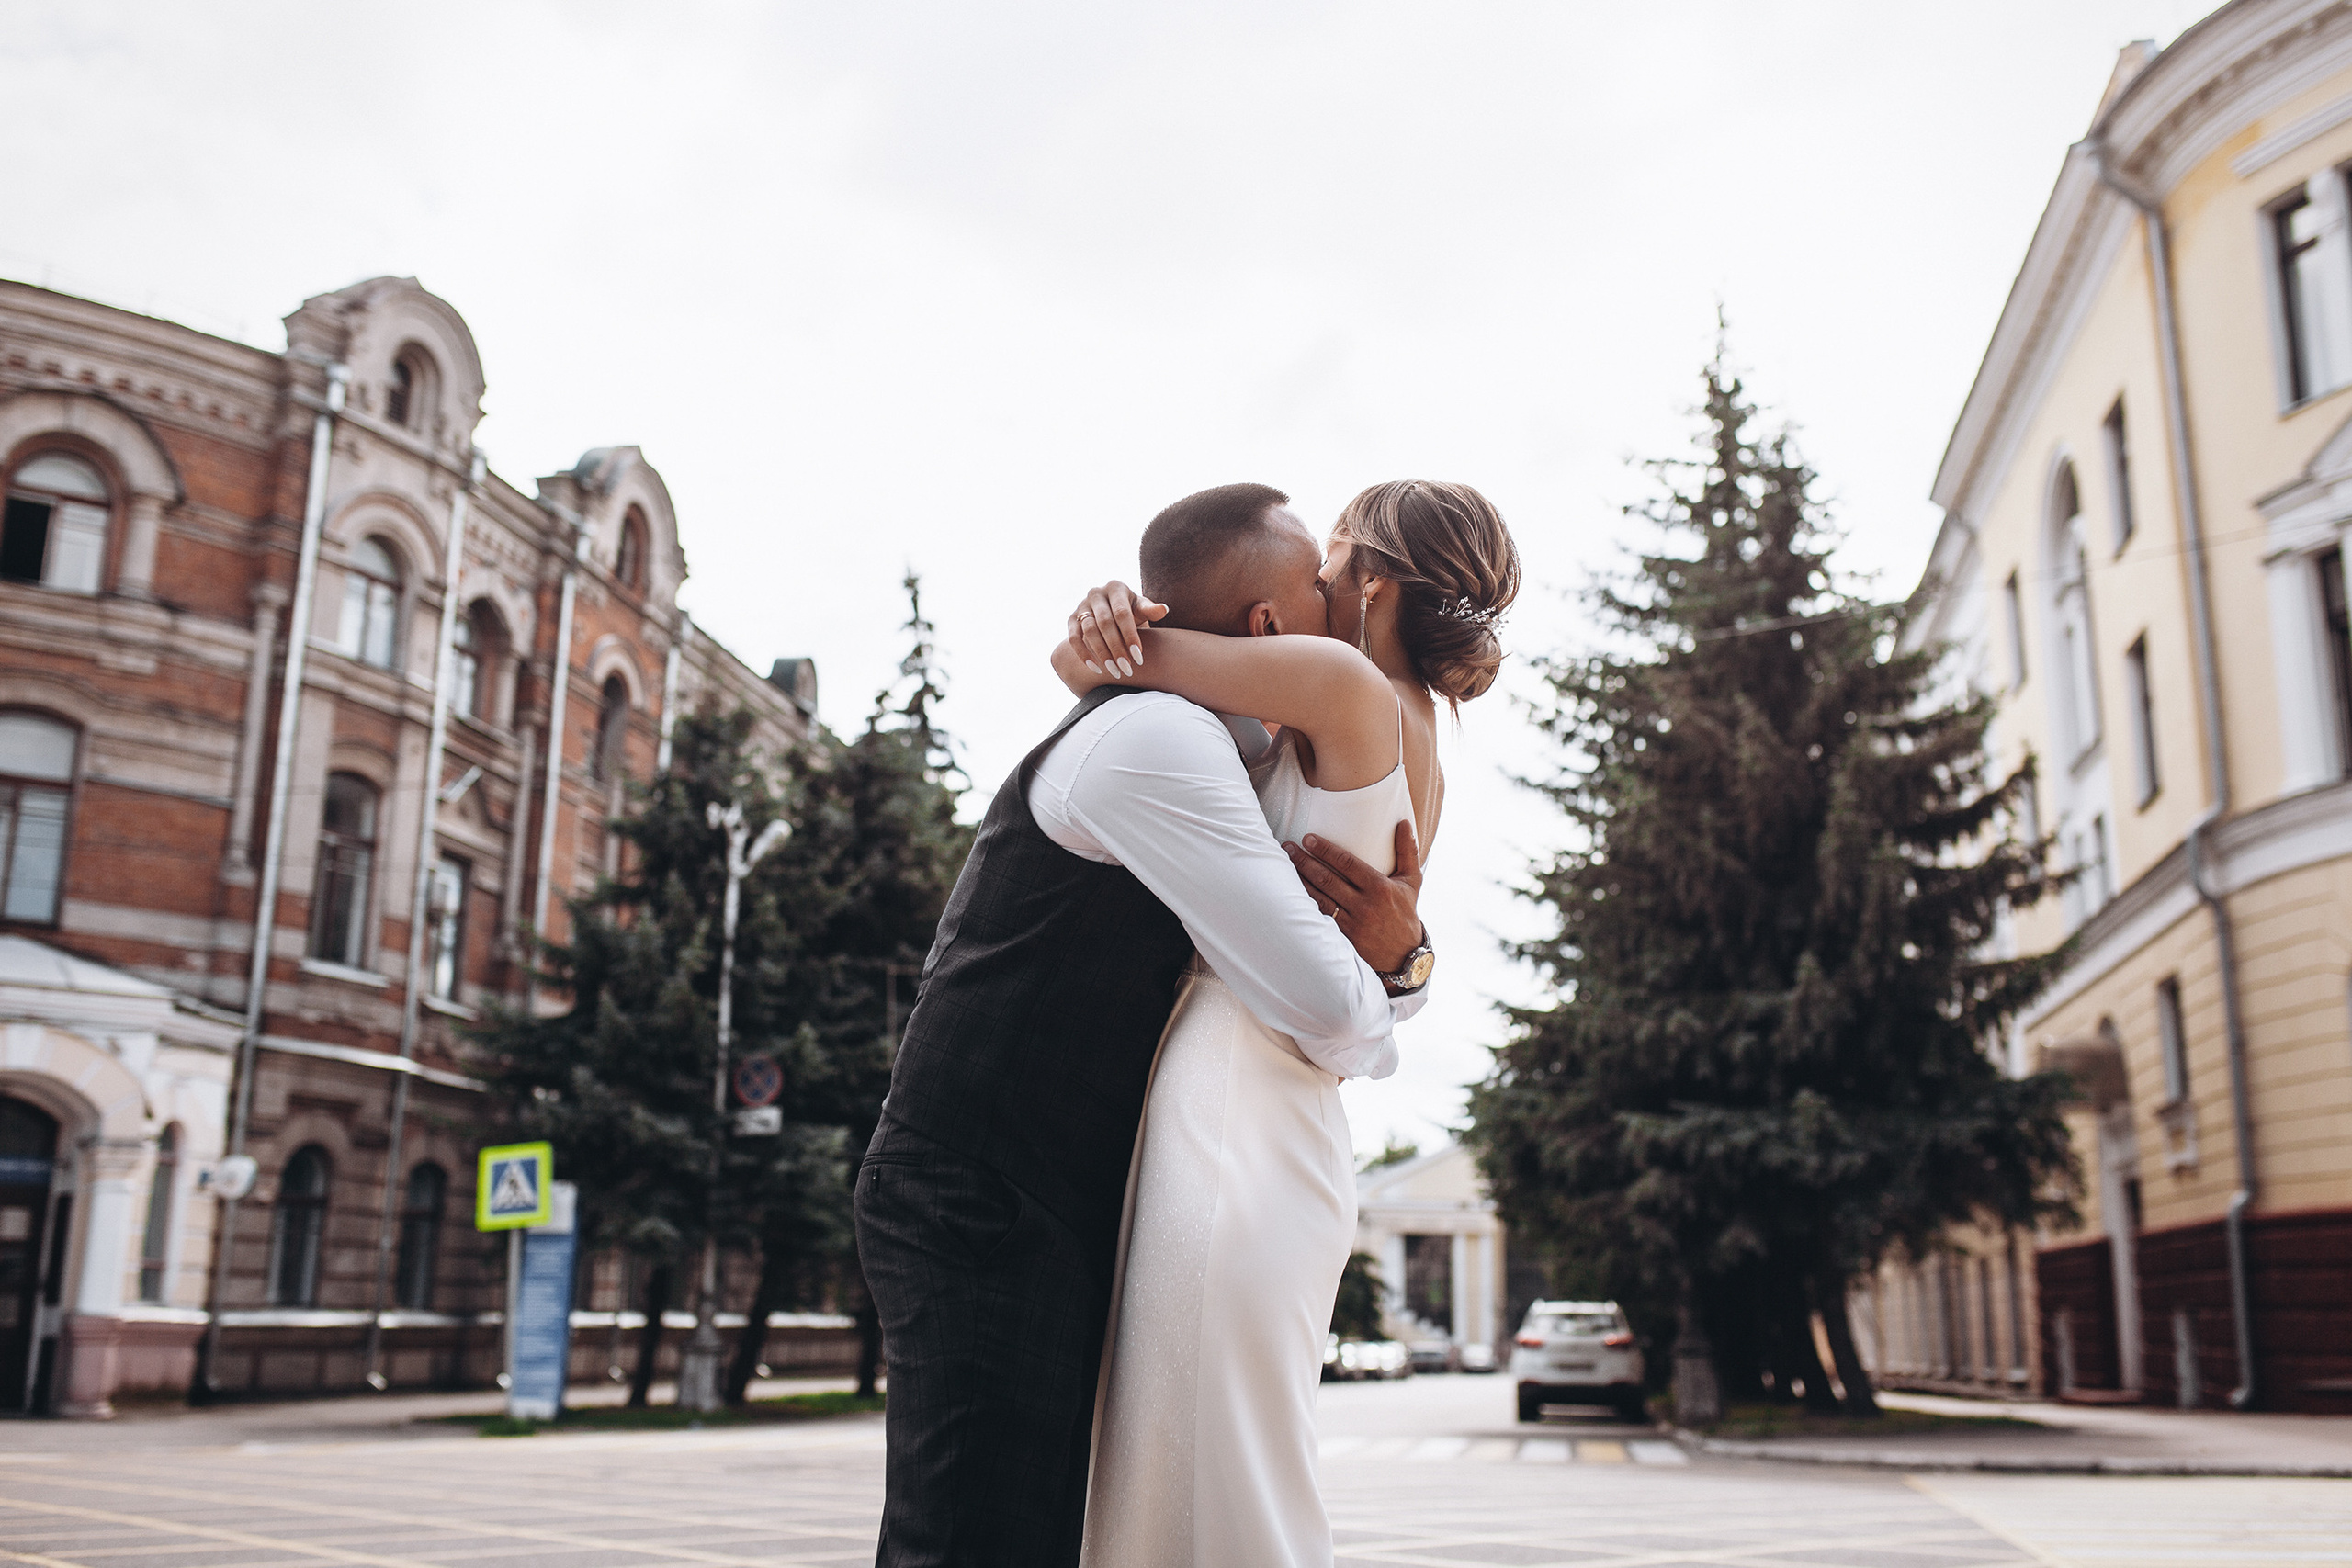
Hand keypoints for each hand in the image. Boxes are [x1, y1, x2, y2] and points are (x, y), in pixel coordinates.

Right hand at [1066, 580, 1167, 678]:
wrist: (1112, 613)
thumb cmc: (1132, 611)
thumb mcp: (1142, 609)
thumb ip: (1151, 610)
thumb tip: (1163, 609)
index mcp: (1115, 587)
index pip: (1122, 613)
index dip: (1130, 635)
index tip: (1139, 657)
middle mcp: (1096, 593)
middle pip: (1105, 623)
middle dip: (1116, 648)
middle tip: (1127, 669)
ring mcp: (1081, 606)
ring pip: (1089, 631)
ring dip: (1102, 654)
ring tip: (1115, 672)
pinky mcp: (1071, 619)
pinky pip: (1073, 638)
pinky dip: (1083, 654)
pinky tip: (1096, 669)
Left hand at [1284, 819, 1423, 980]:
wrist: (1404, 956)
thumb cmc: (1405, 912)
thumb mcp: (1412, 881)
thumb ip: (1407, 851)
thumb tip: (1404, 822)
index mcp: (1380, 888)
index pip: (1347, 863)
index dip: (1325, 850)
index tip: (1308, 839)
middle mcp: (1365, 906)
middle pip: (1327, 879)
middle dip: (1304, 861)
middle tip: (1288, 847)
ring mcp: (1352, 924)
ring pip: (1319, 899)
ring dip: (1300, 881)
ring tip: (1284, 865)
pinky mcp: (1343, 939)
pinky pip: (1319, 918)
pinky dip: (1305, 905)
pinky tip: (1290, 893)